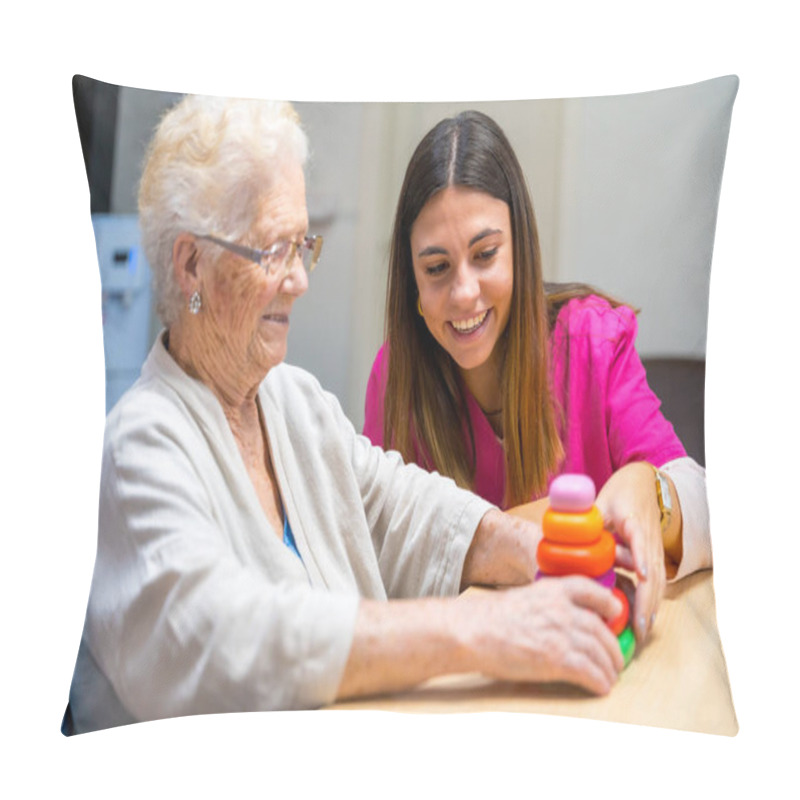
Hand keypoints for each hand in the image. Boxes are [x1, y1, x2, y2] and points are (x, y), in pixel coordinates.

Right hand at [463, 576, 624, 694]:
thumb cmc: (487, 617)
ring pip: (599, 653)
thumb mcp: (521, 598)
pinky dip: (599, 682)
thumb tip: (556, 621)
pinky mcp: (556, 660)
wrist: (471, 631)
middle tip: (616, 658)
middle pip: (600, 629)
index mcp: (551, 590)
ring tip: (610, 676)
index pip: (590, 590)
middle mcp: (562, 610)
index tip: (616, 612)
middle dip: (612, 647)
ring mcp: (561, 634)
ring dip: (609, 668)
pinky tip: (601, 687)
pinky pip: (590, 672)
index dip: (607, 602)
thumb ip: (543, 605)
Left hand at [595, 462, 665, 642]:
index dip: (640, 558)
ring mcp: (655, 548)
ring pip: (658, 581)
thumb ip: (586, 521)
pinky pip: (657, 581)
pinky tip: (646, 620)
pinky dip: (653, 601)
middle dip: (647, 600)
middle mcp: (649, 538)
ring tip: (641, 632)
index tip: (641, 576)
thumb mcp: (600, 502)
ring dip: (651, 607)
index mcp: (634, 522)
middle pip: (653, 572)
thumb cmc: (619, 492)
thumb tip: (562, 538)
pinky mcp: (654, 555)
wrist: (641, 482)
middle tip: (638, 626)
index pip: (639, 541)